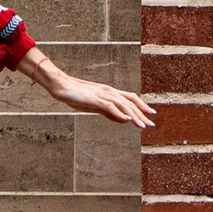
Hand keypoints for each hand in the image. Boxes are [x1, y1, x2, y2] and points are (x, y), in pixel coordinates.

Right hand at [20, 47, 153, 130]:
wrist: (61, 86)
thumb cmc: (76, 96)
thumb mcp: (95, 106)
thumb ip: (109, 113)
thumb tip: (124, 120)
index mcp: (109, 92)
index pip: (130, 98)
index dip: (141, 106)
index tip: (151, 114)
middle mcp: (109, 91)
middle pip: (130, 102)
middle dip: (142, 113)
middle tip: (152, 124)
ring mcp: (102, 94)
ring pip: (122, 105)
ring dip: (134, 116)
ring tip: (142, 126)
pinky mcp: (94, 98)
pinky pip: (109, 106)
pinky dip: (119, 113)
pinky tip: (126, 120)